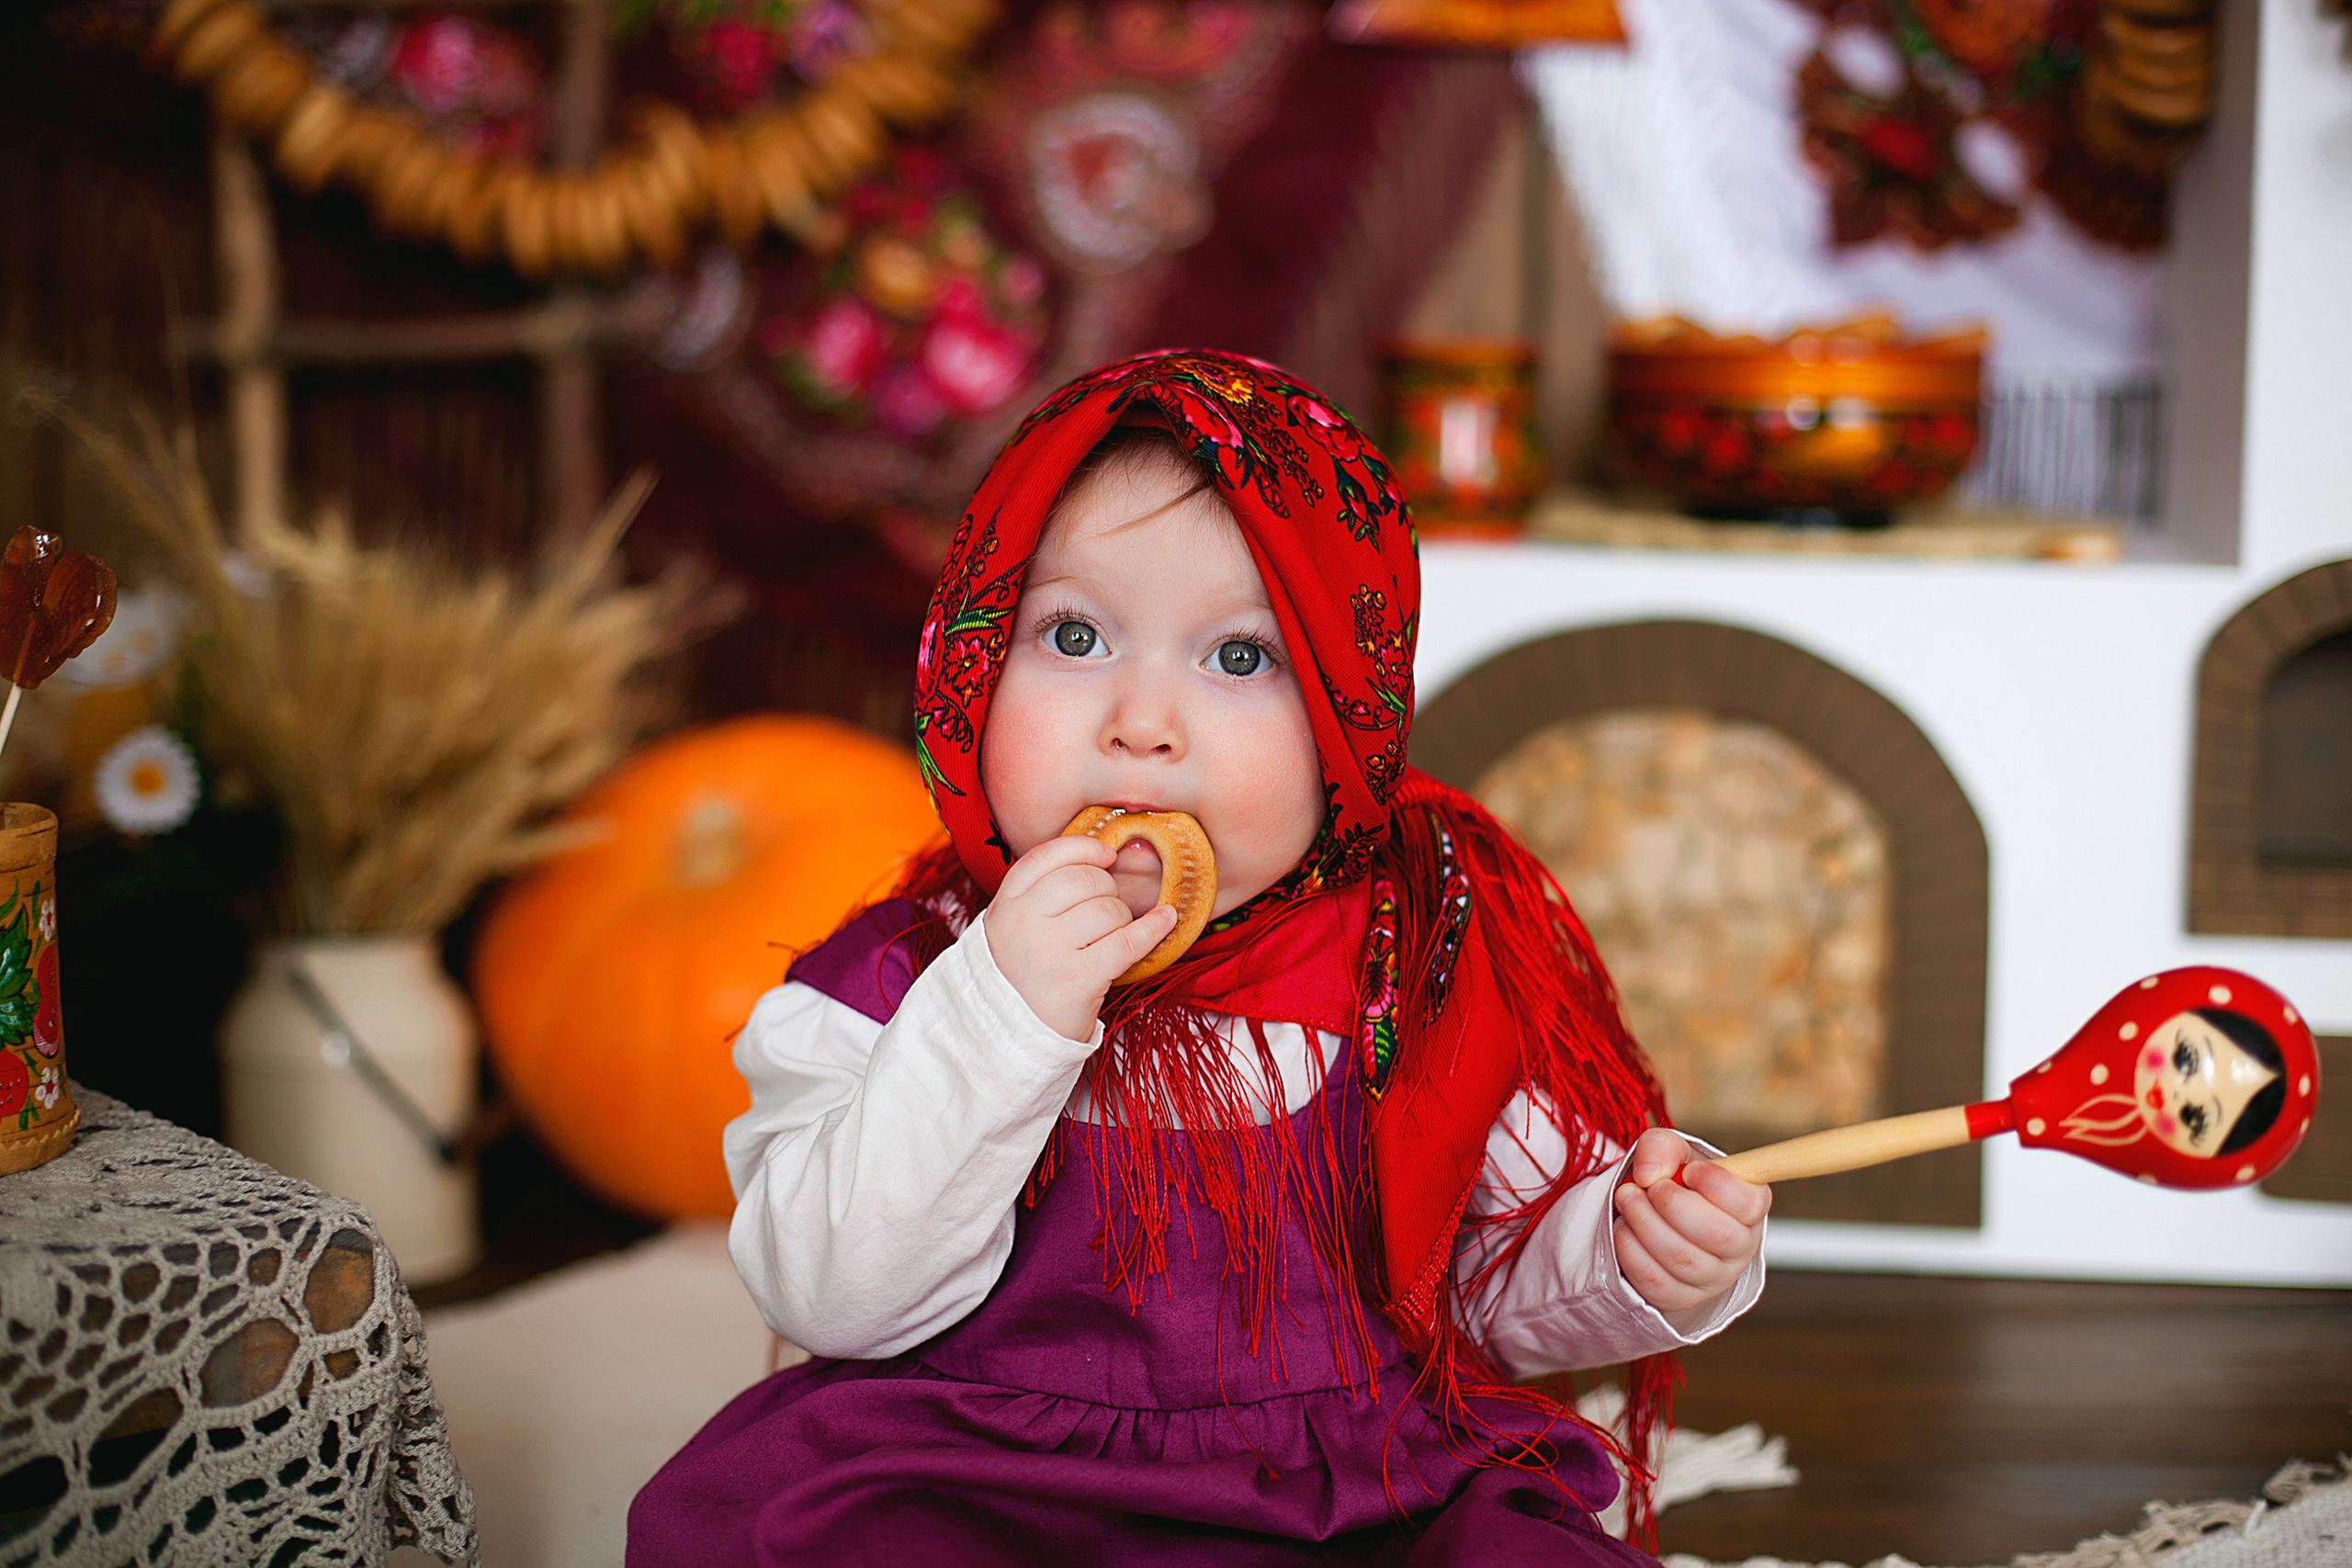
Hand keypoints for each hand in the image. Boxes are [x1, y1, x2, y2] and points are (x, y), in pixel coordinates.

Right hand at [983, 834, 1179, 1042]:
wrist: (1011, 1039)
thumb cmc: (1022, 979)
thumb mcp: (1011, 930)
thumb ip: (1039, 896)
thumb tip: (1102, 857)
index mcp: (1005, 906)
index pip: (1046, 858)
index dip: (1083, 849)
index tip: (1106, 855)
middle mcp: (1022, 923)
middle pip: (1084, 880)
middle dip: (1107, 889)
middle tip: (1108, 909)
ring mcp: (1049, 951)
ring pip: (1108, 910)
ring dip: (1123, 919)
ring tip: (1113, 937)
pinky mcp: (1078, 979)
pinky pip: (1128, 941)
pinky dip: (1154, 929)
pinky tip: (1166, 921)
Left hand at [1613, 1128, 1770, 1317]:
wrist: (1655, 1216)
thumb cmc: (1675, 1181)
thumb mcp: (1672, 1152)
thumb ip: (1662, 1147)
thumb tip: (1649, 1174)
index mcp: (1750, 1208)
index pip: (1750, 1204)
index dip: (1716, 1184)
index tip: (1689, 1170)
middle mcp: (1739, 1247)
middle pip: (1716, 1235)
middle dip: (1671, 1204)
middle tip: (1649, 1186)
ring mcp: (1713, 1278)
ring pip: (1682, 1259)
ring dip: (1644, 1223)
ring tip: (1628, 1198)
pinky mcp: (1682, 1297)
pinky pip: (1655, 1281)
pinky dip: (1631, 1249)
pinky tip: (1625, 1227)